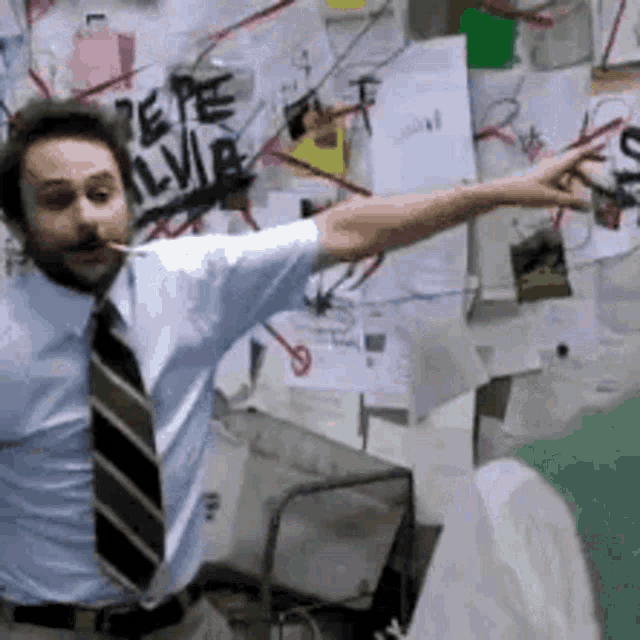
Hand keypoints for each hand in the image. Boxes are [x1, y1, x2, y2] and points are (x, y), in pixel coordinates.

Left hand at [492, 141, 606, 210]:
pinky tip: (560, 201)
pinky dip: (561, 188)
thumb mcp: (552, 199)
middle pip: (574, 166)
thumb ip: (570, 201)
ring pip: (564, 175)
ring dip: (570, 186)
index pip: (579, 154)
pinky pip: (556, 180)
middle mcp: (552, 164)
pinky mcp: (540, 177)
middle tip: (590, 185)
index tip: (602, 155)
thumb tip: (584, 205)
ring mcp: (545, 170)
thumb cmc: (527, 193)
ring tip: (571, 200)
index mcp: (558, 165)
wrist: (505, 193)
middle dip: (582, 176)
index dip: (592, 153)